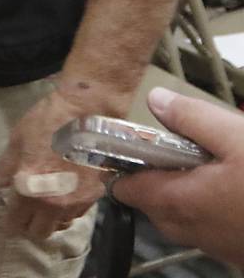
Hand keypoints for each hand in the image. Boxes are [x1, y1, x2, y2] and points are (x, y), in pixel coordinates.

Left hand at [0, 85, 108, 240]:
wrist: (88, 115)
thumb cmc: (46, 123)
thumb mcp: (17, 140)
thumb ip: (5, 166)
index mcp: (29, 189)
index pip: (16, 221)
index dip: (9, 225)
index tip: (6, 225)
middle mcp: (53, 203)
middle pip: (40, 232)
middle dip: (29, 227)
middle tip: (23, 215)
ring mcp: (76, 202)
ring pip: (61, 225)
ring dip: (50, 220)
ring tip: (43, 206)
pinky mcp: (94, 196)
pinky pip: (77, 214)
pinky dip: (67, 211)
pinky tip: (62, 197)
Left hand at [112, 88, 243, 265]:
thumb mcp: (237, 138)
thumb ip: (192, 118)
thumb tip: (157, 101)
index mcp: (177, 202)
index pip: (125, 188)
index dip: (123, 163)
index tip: (132, 142)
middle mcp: (191, 231)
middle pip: (153, 204)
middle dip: (160, 176)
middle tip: (184, 147)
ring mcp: (218, 247)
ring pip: (185, 218)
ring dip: (190, 192)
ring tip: (217, 162)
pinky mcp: (240, 253)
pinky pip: (214, 229)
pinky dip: (216, 208)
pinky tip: (239, 186)